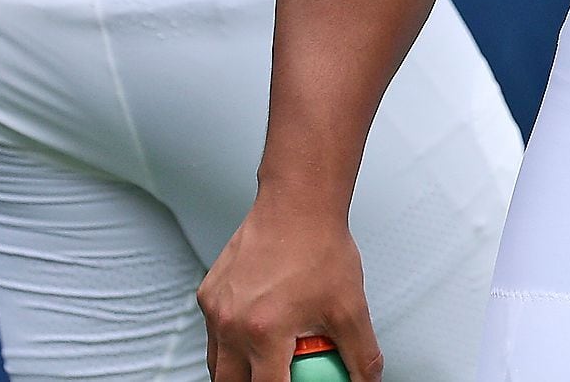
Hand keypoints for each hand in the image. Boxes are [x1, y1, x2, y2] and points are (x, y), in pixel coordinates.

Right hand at [200, 194, 381, 381]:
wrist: (297, 204)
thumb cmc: (322, 249)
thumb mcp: (351, 308)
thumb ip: (361, 354)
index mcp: (265, 332)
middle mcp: (233, 324)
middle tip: (277, 380)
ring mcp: (216, 309)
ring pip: (216, 364)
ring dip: (236, 373)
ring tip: (262, 367)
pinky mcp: (208, 294)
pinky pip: (213, 333)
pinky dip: (228, 343)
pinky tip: (253, 335)